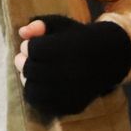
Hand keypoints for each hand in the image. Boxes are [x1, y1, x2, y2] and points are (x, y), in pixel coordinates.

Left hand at [14, 15, 130, 118]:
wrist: (108, 60)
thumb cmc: (78, 39)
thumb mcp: (61, 25)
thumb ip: (39, 25)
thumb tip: (22, 33)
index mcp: (69, 48)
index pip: (32, 49)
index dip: (28, 46)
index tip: (34, 45)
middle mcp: (72, 71)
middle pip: (31, 69)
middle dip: (25, 62)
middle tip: (30, 59)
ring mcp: (73, 91)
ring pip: (32, 88)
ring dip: (28, 78)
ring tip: (33, 72)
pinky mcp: (72, 105)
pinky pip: (41, 104)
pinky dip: (36, 94)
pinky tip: (40, 85)